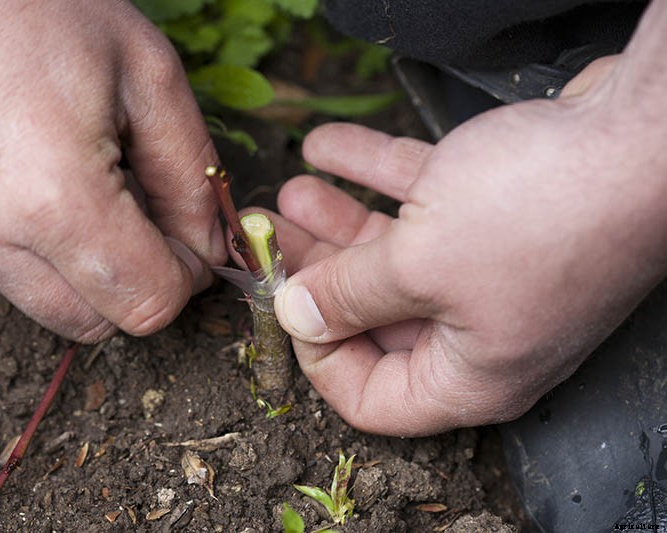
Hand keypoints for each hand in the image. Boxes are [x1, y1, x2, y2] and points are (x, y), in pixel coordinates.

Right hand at [0, 1, 224, 341]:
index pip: (144, 304)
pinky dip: (26, 250)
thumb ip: (191, 176)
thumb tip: (206, 248)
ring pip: (42, 303)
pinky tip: (26, 184)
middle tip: (141, 218)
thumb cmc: (34, 6)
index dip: (181, 280)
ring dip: (78, 270)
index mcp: (53, 198)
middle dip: (133, 284)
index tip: (185, 244)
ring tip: (78, 187)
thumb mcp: (146, 74)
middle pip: (93, 321)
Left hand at [255, 57, 666, 435]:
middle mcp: (480, 332)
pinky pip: (424, 202)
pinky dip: (374, 175)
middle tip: (270, 238)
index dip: (318, 357)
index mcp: (469, 376)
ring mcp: (491, 272)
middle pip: (374, 316)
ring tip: (287, 192)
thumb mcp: (419, 266)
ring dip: (339, 222)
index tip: (284, 304)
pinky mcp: (500, 214)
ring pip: (395, 256)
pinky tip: (324, 146)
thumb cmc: (541, 215)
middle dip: (317, 273)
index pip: (371, 398)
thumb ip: (348, 296)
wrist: (642, 133)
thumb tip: (295, 315)